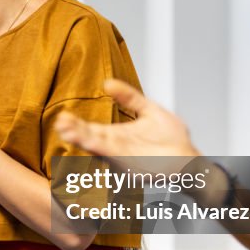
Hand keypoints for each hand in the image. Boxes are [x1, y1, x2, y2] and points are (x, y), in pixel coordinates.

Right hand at [55, 79, 198, 163]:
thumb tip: (107, 83)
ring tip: (67, 131)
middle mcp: (116, 147)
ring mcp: (123, 157)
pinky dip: (103, 151)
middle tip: (60, 122)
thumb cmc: (172, 139)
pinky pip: (115, 157)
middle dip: (75, 131)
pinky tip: (90, 143)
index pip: (91, 128)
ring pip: (99, 148)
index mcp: (117, 134)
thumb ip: (130, 98)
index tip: (63, 116)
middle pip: (90, 138)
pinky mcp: (133, 165)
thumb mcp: (149, 110)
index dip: (77, 124)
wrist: (190, 159)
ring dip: (83, 141)